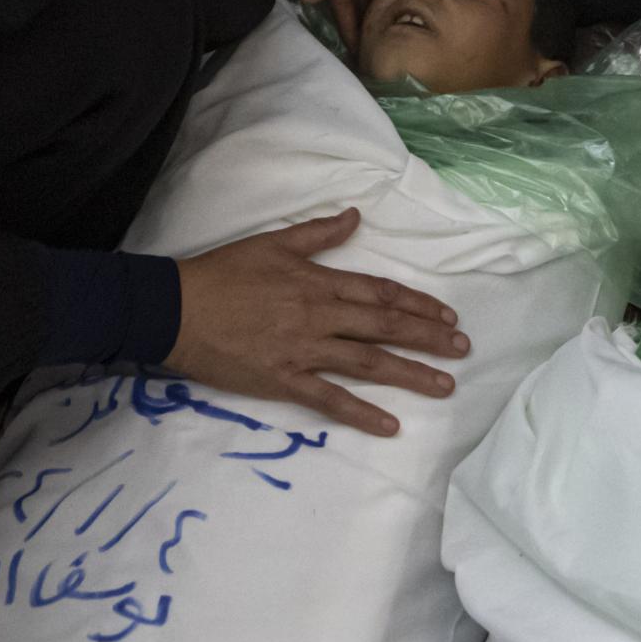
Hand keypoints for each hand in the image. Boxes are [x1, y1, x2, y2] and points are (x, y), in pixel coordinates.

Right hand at [168, 210, 469, 436]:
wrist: (177, 308)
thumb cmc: (223, 273)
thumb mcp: (273, 243)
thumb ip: (318, 233)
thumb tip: (355, 216)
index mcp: (318, 282)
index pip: (380, 293)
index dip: (417, 305)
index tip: (447, 317)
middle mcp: (319, 316)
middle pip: (384, 327)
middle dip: (428, 338)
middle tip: (463, 350)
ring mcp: (303, 350)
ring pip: (368, 363)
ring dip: (410, 374)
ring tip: (444, 386)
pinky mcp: (284, 380)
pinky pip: (329, 400)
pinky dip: (361, 413)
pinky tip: (390, 425)